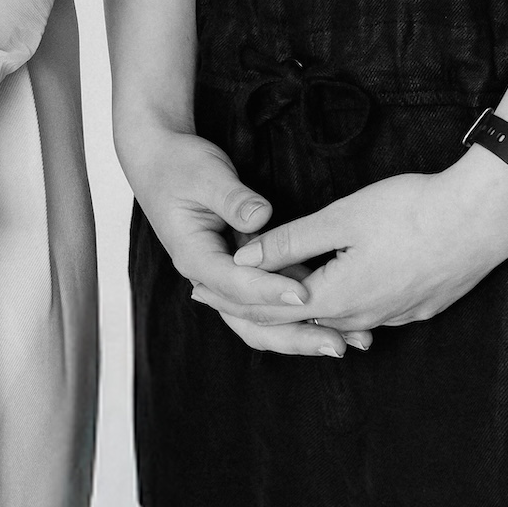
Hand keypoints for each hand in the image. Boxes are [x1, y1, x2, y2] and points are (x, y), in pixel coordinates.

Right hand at [119, 121, 368, 358]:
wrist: (161, 161)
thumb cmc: (180, 166)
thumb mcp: (205, 175)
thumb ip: (233, 198)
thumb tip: (261, 217)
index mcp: (194, 256)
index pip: (236, 283)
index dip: (270, 290)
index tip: (305, 293)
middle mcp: (210, 277)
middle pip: (251, 320)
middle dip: (294, 335)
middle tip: (337, 344)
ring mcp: (227, 278)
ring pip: (263, 321)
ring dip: (302, 333)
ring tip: (346, 344)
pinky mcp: (243, 272)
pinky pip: (271, 302)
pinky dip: (301, 313)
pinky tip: (338, 321)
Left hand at [232, 148, 507, 334]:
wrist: (484, 218)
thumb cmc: (412, 210)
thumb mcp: (342, 219)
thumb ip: (291, 243)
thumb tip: (244, 258)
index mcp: (339, 297)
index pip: (270, 308)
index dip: (232, 297)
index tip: (198, 289)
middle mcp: (364, 317)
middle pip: (298, 321)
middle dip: (255, 307)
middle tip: (217, 296)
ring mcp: (394, 316)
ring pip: (332, 321)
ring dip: (297, 311)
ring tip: (266, 298)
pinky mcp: (417, 308)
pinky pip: (363, 316)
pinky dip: (335, 309)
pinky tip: (329, 297)